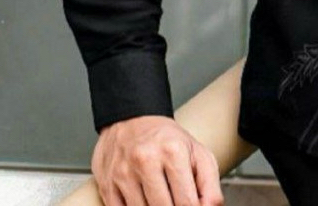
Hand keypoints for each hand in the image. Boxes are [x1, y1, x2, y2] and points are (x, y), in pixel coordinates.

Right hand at [91, 115, 224, 205]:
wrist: (132, 119)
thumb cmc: (167, 140)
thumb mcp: (198, 153)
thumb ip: (210, 185)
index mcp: (173, 151)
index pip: (187, 203)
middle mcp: (146, 160)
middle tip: (176, 200)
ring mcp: (123, 173)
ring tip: (161, 198)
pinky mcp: (107, 185)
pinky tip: (144, 200)